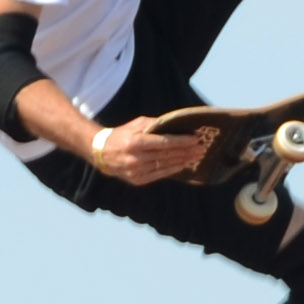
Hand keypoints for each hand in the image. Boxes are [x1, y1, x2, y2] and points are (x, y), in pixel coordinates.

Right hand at [88, 117, 215, 186]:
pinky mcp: (137, 180)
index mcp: (135, 142)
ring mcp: (136, 171)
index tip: (195, 139)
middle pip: (167, 155)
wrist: (101, 153)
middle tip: (202, 148)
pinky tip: (184, 165)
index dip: (181, 141)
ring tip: (196, 157)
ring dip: (183, 161)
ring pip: (166, 166)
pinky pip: (160, 175)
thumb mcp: (137, 124)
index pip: (164, 142)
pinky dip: (173, 170)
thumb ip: (156, 124)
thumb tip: (177, 123)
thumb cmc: (123, 134)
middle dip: (187, 152)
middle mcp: (136, 158)